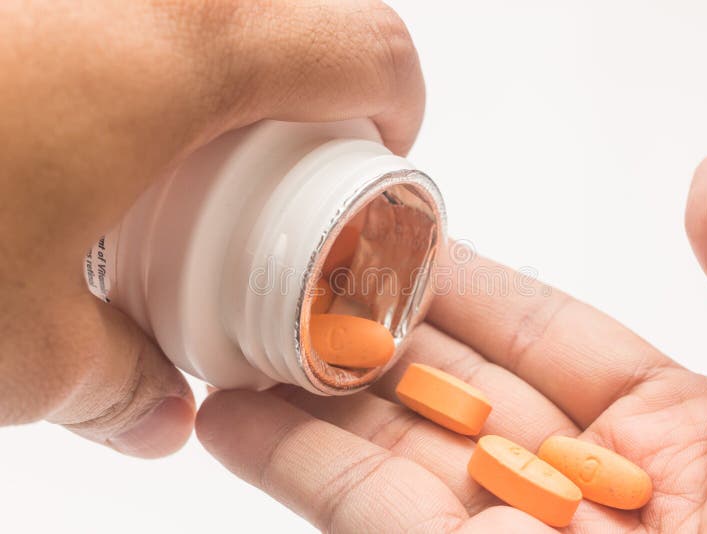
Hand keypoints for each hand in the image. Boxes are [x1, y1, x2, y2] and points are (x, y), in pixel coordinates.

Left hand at [0, 0, 422, 456]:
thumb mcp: (14, 342)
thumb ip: (109, 382)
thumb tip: (152, 412)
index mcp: (184, 50)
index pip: (366, 45)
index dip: (398, 105)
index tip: (375, 158)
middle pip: (294, 11)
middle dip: (305, 93)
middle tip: (257, 173)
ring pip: (209, 4)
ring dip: (212, 71)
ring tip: (155, 151)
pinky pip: (121, 3)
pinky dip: (132, 47)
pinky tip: (65, 121)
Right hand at [196, 153, 706, 531]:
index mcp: (679, 434)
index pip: (542, 336)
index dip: (467, 283)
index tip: (399, 236)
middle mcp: (593, 493)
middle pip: (457, 392)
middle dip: (380, 334)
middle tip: (303, 278)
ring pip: (398, 456)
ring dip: (318, 399)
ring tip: (248, 340)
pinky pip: (369, 518)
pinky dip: (300, 467)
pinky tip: (241, 419)